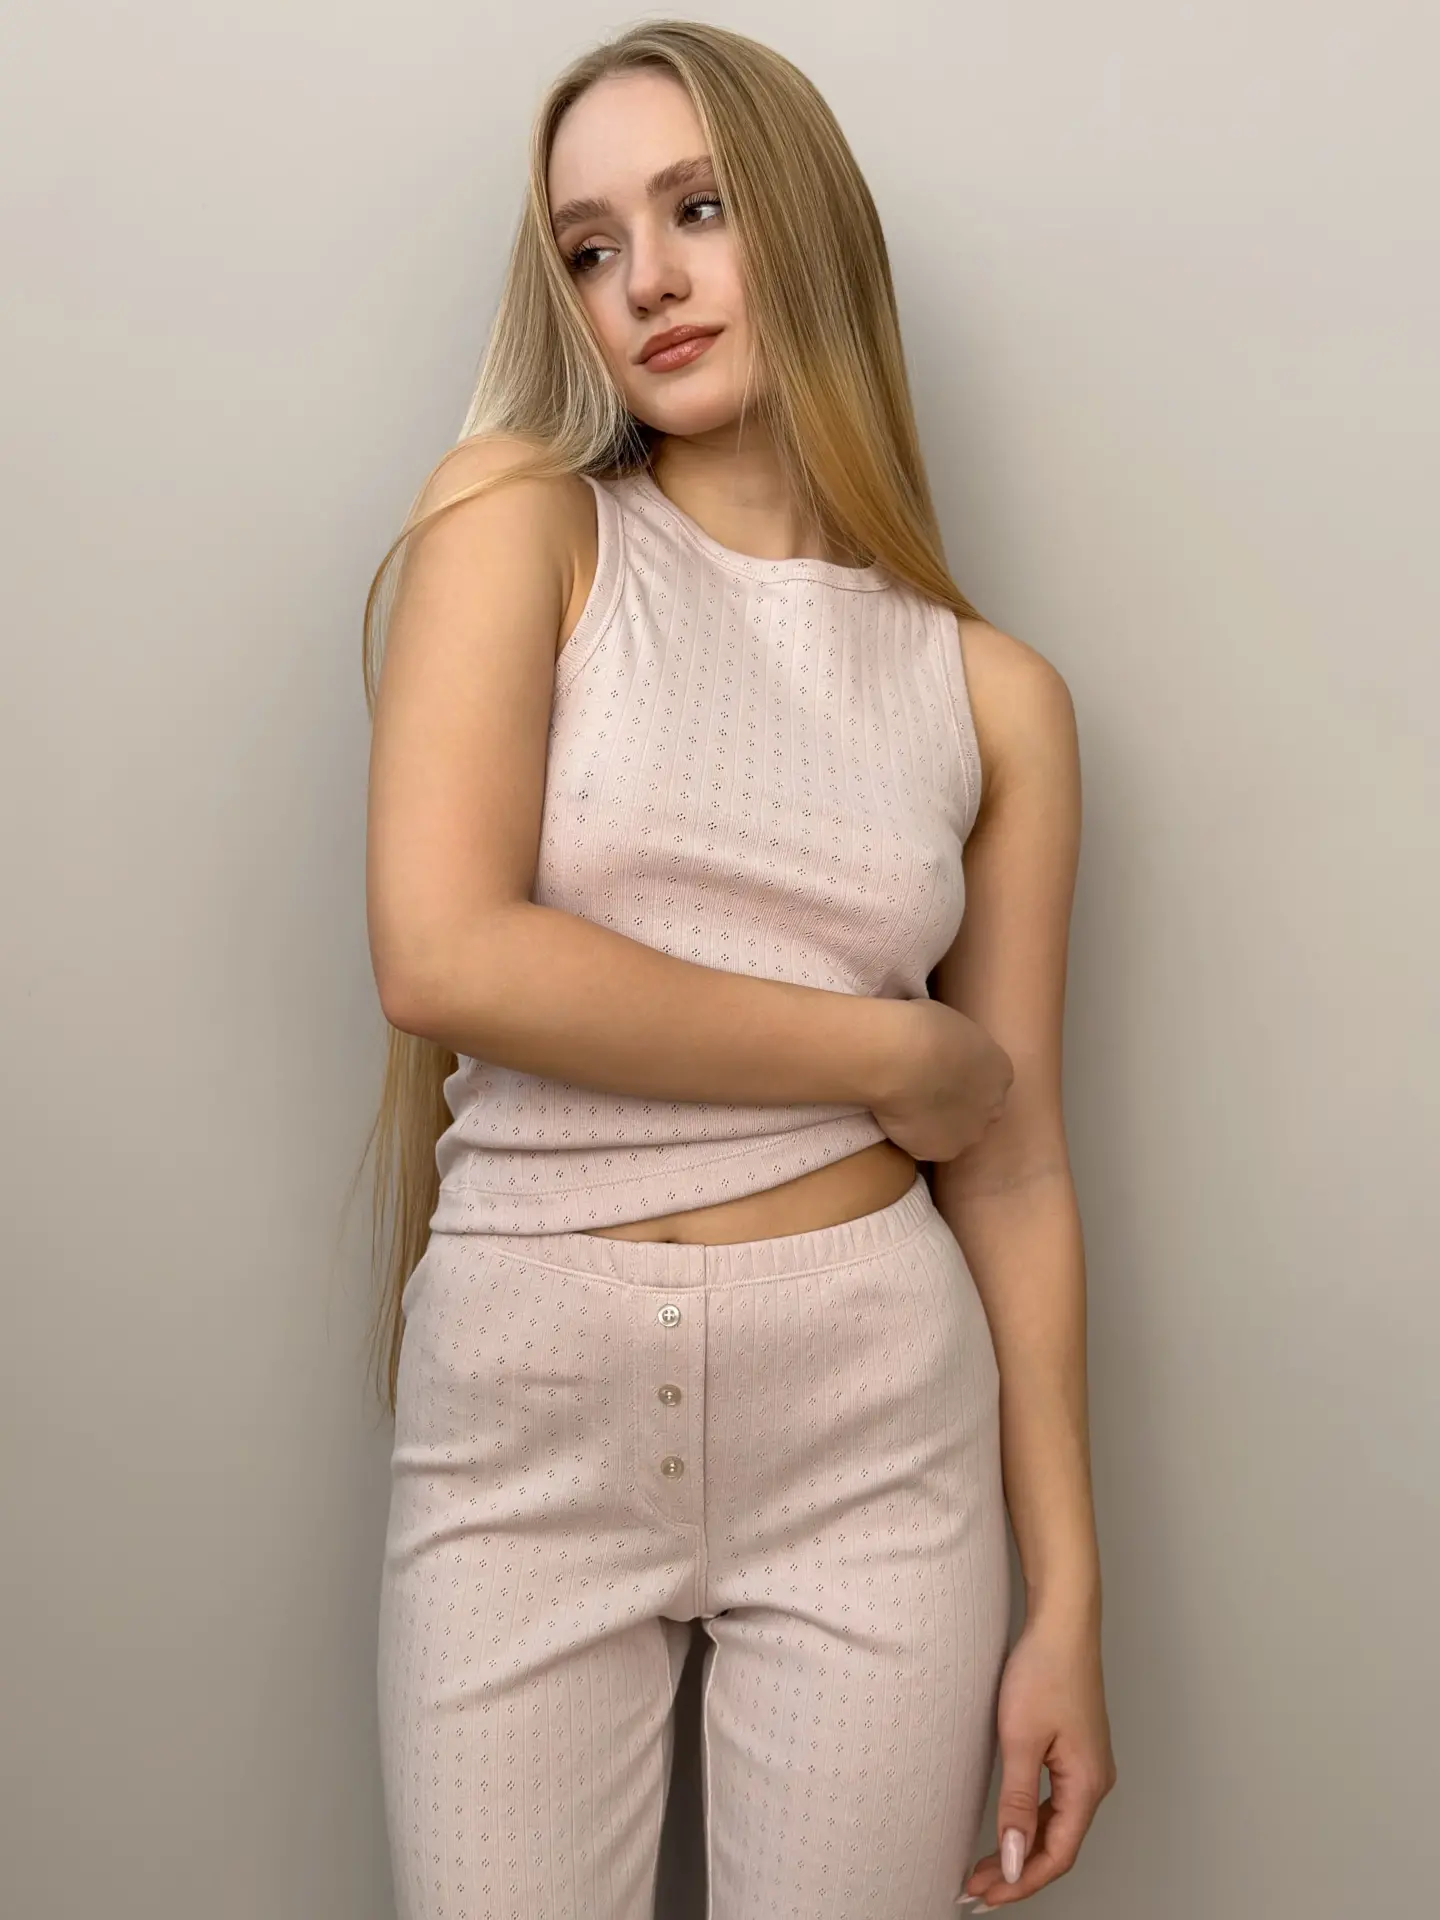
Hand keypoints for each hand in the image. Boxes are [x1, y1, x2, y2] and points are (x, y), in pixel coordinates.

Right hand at [870, 999, 1013, 1163]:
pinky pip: (928, 1148)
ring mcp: (970, 1133)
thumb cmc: (923, 1027)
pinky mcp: (944, 1152)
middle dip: (958, 1106)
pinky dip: (913, 1138)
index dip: (964, 1079)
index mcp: (1001, 1070)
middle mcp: (994, 1106)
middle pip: (979, 1112)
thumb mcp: (951, 1025)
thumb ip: (956, 1046)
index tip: (939, 1072)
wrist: (902, 1059)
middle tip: (925, 1093)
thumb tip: (943, 1046)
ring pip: (956, 1134)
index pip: (989, 1082)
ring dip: (937, 1126)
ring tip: (906, 1108)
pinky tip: (897, 1119)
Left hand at [958, 1614, 1116, 1908]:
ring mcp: (1088, 1765)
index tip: (987, 1895)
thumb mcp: (1020, 1740)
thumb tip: (1015, 1860)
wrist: (1061, 1622)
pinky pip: (1057, 1801)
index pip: (1058, 1855)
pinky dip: (1032, 1822)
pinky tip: (1011, 1827)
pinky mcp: (1076, 1749)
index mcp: (1088, 1784)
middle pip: (1059, 1845)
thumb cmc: (1045, 1669)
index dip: (1023, 1882)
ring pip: (1057, 1824)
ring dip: (1024, 1848)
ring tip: (987, 1865)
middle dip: (1019, 1871)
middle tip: (978, 1886)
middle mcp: (1095, 1780)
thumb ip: (1017, 1804)